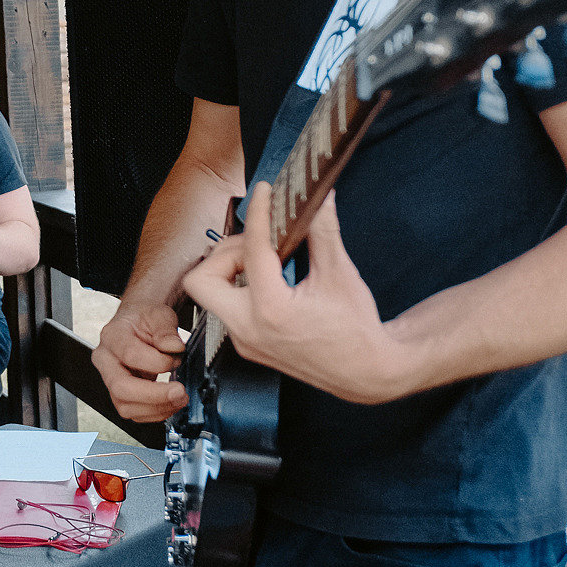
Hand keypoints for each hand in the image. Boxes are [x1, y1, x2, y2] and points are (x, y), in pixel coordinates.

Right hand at [91, 301, 188, 422]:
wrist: (138, 322)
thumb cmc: (145, 318)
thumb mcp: (159, 314)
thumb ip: (166, 330)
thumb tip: (174, 347)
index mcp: (112, 336)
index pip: (130, 355)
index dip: (158, 362)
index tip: (177, 358)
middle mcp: (106, 360)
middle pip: (121, 388)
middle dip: (154, 396)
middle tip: (180, 392)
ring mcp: (111, 379)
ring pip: (125, 406)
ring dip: (157, 408)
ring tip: (180, 399)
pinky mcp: (121, 394)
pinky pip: (134, 412)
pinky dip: (156, 412)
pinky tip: (171, 403)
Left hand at [182, 183, 412, 404]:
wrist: (365, 372)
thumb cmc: (356, 330)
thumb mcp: (340, 276)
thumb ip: (324, 233)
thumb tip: (319, 200)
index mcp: (272, 310)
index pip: (252, 250)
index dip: (258, 214)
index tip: (263, 194)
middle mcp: (249, 329)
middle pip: (201, 280)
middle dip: (222, 254)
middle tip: (255, 243)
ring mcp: (244, 341)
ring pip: (210, 296)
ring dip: (229, 271)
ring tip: (264, 259)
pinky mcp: (247, 346)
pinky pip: (226, 310)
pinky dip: (239, 288)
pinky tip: (267, 280)